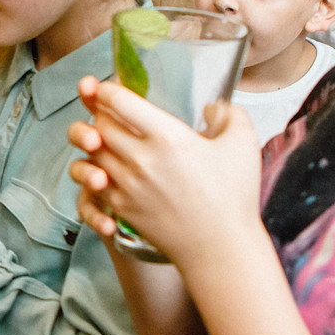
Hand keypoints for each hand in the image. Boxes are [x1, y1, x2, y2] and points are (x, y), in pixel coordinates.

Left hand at [65, 75, 260, 266]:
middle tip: (103, 109)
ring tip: (101, 135)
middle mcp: (141, 159)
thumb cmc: (234, 196)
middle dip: (97, 112)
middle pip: (98, 124)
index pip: (118, 101)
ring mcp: (127, 184)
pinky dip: (91, 169)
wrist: (220, 248)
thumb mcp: (243, 143)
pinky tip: (102, 165)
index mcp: (168, 137)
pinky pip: (90, 181)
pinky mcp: (121, 206)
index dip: (104, 89)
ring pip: (90, 151)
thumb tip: (211, 107)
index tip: (102, 86)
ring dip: (92, 140)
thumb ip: (228, 113)